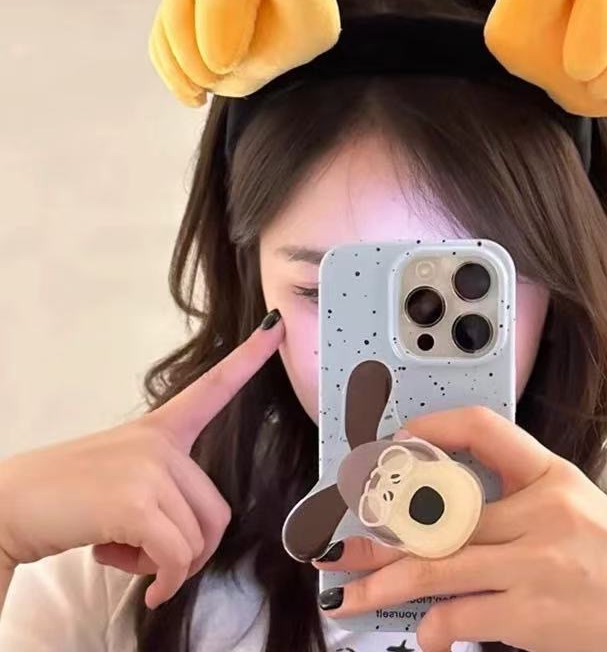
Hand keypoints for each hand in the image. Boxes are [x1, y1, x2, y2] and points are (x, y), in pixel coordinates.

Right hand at [0, 311, 283, 608]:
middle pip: (215, 512)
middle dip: (190, 549)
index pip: (214, 386)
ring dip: (168, 565)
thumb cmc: (66, 499)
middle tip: (151, 556)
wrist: (8, 508)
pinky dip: (165, 582)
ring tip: (125, 552)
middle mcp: (161, 442)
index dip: (249, 357)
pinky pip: (176, 556)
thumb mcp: (122, 479)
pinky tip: (148, 587)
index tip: (275, 325)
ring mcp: (150, 468)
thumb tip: (190, 547)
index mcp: (160, 427)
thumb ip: (164, 491)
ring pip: (196, 539)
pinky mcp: (136, 502)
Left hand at [314, 406, 606, 651]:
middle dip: (378, 529)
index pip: (484, 429)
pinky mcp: (534, 615)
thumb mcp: (571, 505)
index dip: (434, 428)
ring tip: (348, 595)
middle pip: (440, 511)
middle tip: (334, 540)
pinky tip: (423, 634)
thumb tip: (437, 517)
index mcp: (550, 475)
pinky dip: (435, 627)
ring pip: (437, 566)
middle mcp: (540, 511)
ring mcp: (536, 563)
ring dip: (383, 583)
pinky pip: (463, 615)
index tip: (396, 444)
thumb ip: (513, 501)